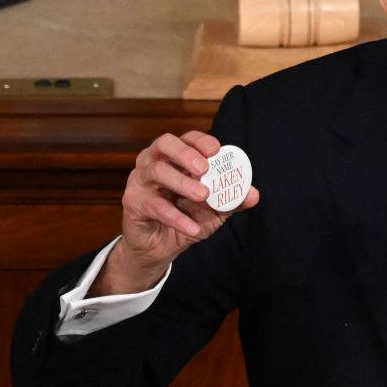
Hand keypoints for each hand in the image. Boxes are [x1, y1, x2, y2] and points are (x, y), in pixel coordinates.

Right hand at [91, 131, 259, 294]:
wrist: (162, 247)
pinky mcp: (132, 201)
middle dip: (185, 153)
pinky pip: (154, 205)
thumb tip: (253, 194)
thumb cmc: (187, 217)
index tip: (217, 151)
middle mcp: (154, 162)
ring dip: (181, 182)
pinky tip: (192, 227)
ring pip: (156, 170)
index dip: (201, 141)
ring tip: (202, 195)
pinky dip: (176, 216)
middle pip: (164, 143)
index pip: (187, 138)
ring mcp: (140, 180)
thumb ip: (232, 200)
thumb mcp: (215, 210)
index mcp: (176, 157)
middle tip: (204, 169)